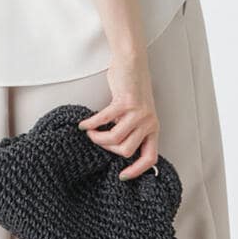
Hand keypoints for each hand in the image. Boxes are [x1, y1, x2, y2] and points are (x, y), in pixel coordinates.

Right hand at [78, 50, 159, 179]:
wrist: (133, 62)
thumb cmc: (132, 88)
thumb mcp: (137, 114)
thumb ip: (132, 130)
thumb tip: (115, 147)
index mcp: (153, 128)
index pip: (149, 158)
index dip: (136, 170)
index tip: (121, 175)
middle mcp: (148, 123)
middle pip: (126, 151)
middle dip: (108, 149)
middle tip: (98, 140)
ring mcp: (138, 113)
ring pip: (115, 139)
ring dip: (98, 138)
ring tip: (90, 133)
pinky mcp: (125, 102)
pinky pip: (104, 120)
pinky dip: (91, 124)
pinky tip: (84, 124)